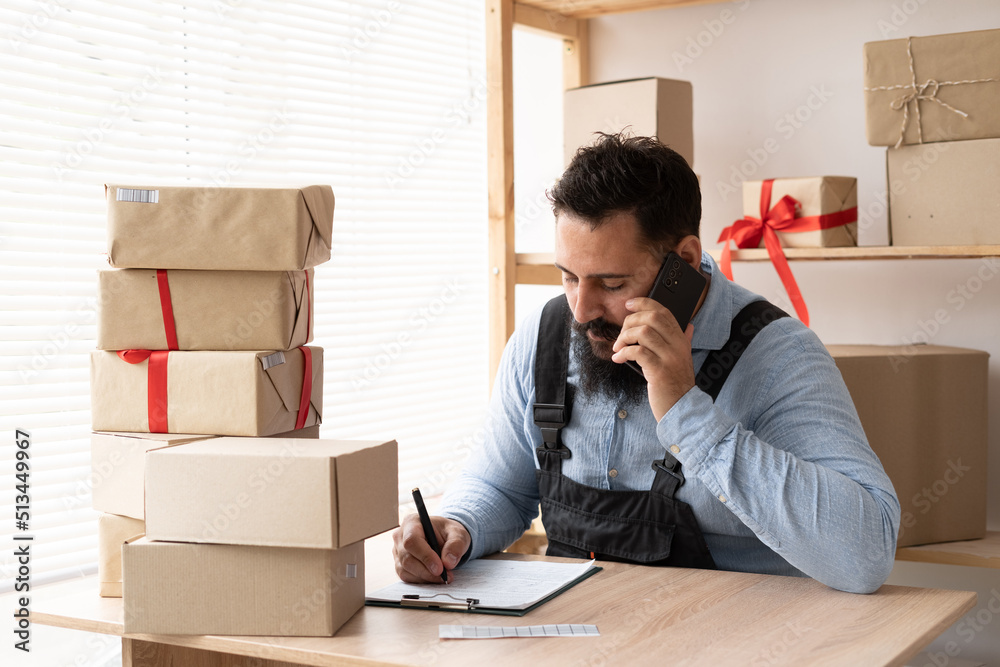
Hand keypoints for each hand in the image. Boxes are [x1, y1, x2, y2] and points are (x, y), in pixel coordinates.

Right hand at [392, 513, 470, 583]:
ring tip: (443, 576)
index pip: (412, 540)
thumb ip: (456, 545)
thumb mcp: (458, 534)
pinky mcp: (399, 564)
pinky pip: (406, 577)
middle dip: (427, 571)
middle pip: (407, 558)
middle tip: (445, 576)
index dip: (425, 556)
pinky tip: (433, 577)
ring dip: (426, 577)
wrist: (444, 538)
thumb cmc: (448, 533)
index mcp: (412, 522)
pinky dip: (422, 580)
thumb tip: (448, 562)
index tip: (440, 568)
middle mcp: (400, 536)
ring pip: (406, 570)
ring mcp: (397, 551)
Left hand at [611, 296, 695, 420]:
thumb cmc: (677, 384)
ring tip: (618, 348)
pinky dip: (624, 352)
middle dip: (631, 321)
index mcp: (681, 340)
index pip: (663, 311)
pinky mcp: (659, 371)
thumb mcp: (683, 359)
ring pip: (644, 332)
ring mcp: (669, 358)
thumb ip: (685, 341)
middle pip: (652, 318)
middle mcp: (677, 346)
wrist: (682, 407)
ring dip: (625, 337)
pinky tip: (618, 358)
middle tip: (621, 335)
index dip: (644, 303)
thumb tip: (689, 326)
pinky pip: (638, 352)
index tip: (628, 305)